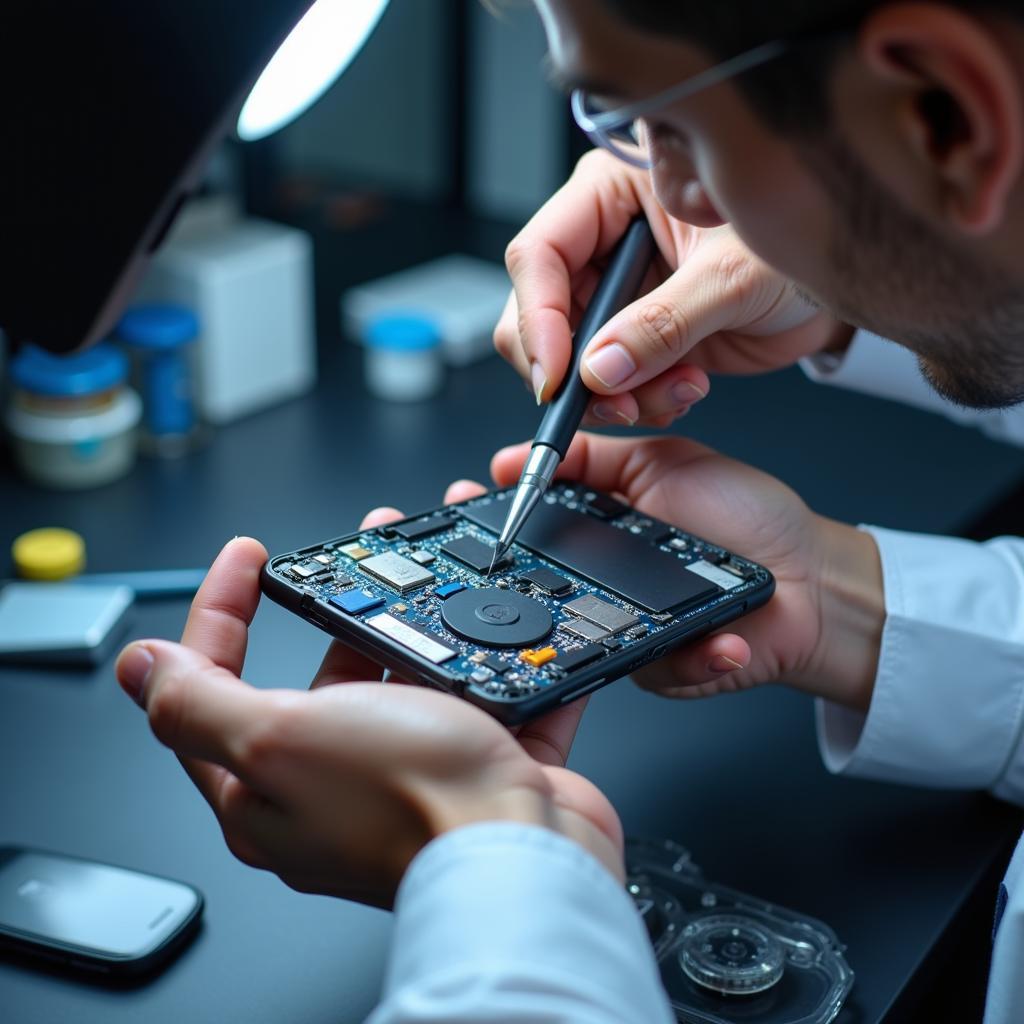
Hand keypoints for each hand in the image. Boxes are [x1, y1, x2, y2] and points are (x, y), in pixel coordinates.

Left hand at [114, 504, 621, 908]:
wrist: (527, 861)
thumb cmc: (408, 806)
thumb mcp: (279, 740)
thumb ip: (199, 703)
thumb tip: (138, 666)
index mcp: (266, 786)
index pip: (211, 687)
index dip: (219, 611)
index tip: (246, 558)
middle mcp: (332, 784)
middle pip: (316, 677)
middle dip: (333, 604)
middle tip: (351, 554)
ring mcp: (407, 774)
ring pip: (400, 677)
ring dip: (413, 618)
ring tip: (426, 569)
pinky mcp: (473, 766)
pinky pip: (478, 697)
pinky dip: (488, 657)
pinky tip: (494, 621)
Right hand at [490, 433, 883, 708]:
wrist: (814, 576)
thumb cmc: (749, 518)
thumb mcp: (666, 462)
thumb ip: (596, 457)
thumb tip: (517, 458)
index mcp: (601, 535)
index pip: (532, 532)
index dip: (492, 526)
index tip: (462, 507)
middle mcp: (607, 585)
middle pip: (541, 594)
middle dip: (508, 587)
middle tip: (495, 569)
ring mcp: (631, 630)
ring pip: (589, 641)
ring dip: (594, 627)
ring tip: (633, 600)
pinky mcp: (670, 668)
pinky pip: (663, 672)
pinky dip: (694, 659)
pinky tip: (722, 640)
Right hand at [495, 150, 852, 426]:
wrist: (836, 286)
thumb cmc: (798, 242)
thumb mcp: (732, 278)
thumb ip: (664, 324)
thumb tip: (600, 369)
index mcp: (612, 194)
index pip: (539, 255)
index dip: (538, 318)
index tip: (556, 374)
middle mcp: (605, 243)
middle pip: (542, 314)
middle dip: (574, 370)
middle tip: (614, 402)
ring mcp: (620, 293)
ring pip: (573, 358)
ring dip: (614, 394)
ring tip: (674, 393)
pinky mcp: (639, 336)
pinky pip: (610, 382)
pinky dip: (638, 401)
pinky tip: (683, 391)